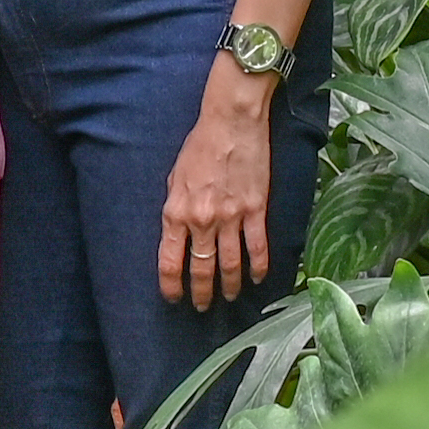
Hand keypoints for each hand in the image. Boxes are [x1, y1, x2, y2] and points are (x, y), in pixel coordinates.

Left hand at [159, 60, 279, 309]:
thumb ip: (175, 209)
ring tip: (229, 297)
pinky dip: (258, 268)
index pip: (170, 262)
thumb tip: (178, 234)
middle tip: (202, 307)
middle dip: (201, 293)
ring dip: (229, 286)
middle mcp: (202, 220)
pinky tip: (258, 279)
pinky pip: (257, 248)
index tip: (174, 298)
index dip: (171, 286)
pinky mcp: (255, 210)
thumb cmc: (200, 145)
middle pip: (201, 269)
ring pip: (230, 265)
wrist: (231, 122)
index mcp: (176, 212)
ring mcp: (231, 217)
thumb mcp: (174, 177)